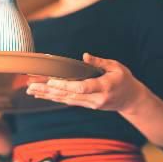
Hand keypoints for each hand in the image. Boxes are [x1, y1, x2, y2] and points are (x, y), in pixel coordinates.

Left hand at [26, 52, 147, 113]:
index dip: (65, 85)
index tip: (51, 81)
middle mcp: (95, 98)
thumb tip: (84, 56)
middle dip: (48, 90)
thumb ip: (100, 63)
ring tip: (31, 90)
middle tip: (31, 86)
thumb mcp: (117, 67)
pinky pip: (67, 101)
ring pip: (65, 99)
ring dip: (47, 95)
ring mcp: (90, 104)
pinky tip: (42, 95)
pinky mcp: (86, 105)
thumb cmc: (125, 80)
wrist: (131, 100)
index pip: (82, 88)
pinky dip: (54, 97)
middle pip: (68, 95)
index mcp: (104, 87)